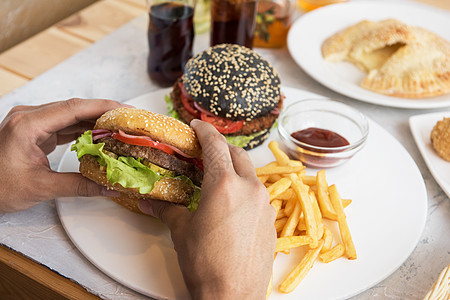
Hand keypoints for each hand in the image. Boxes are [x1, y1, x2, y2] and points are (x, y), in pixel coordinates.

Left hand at [0, 98, 127, 212]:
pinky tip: (99, 136)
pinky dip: (82, 130)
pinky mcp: (33, 131)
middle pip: (74, 108)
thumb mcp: (40, 188)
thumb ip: (79, 185)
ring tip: (119, 130)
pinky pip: (63, 125)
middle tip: (128, 121)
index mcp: (28, 125)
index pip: (73, 108)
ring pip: (70, 115)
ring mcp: (30, 122)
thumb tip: (109, 186)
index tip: (126, 110)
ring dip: (95, 122)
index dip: (103, 107)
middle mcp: (29, 117)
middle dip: (104, 114)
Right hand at [139, 119, 276, 298]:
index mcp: (224, 185)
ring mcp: (264, 204)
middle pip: (237, 154)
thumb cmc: (205, 264)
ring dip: (235, 169)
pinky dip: (244, 190)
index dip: (205, 131)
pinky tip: (233, 204)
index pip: (215, 145)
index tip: (197, 125)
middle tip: (206, 150)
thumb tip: (152, 202)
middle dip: (221, 147)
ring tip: (218, 178)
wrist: (233, 295)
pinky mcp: (271, 220)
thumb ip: (169, 210)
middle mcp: (249, 189)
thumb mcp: (182, 232)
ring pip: (250, 174)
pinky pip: (258, 194)